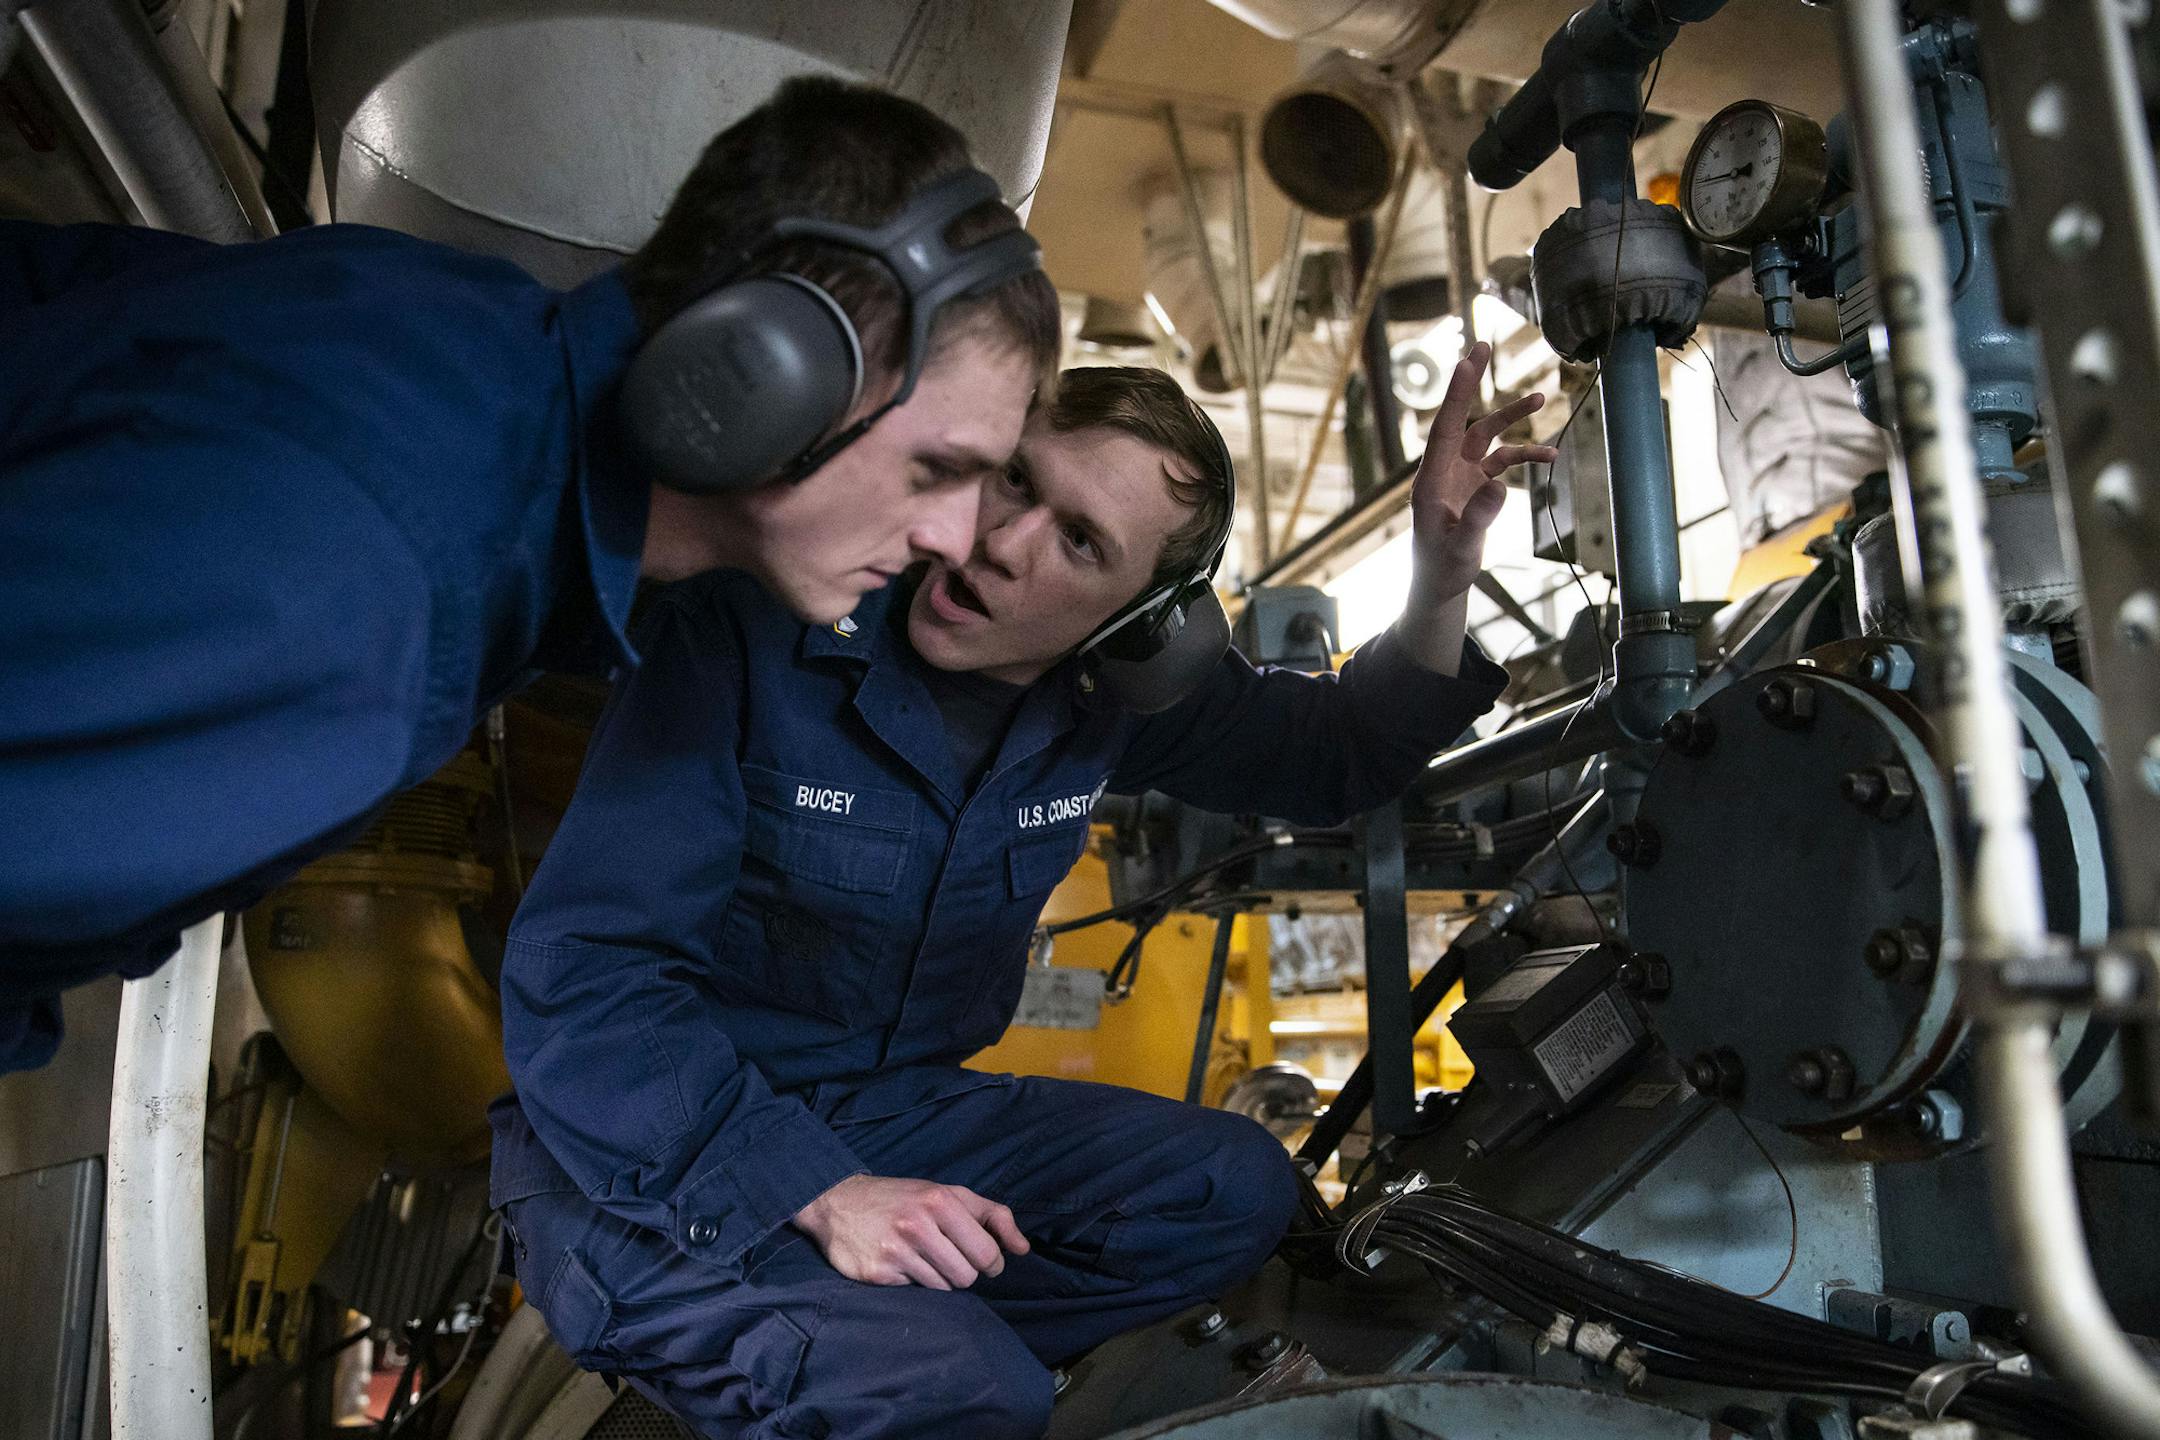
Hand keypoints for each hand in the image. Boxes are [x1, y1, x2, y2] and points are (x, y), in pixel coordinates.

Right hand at [793, 1174, 1029, 1289]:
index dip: (990, 1262)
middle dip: (963, 1272)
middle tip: (947, 1257)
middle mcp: (917, 1225)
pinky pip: (914, 1293)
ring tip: (922, 1258)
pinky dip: (912, 1282)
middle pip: (966, 1277)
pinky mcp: (876, 1274)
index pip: (987, 1254)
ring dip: (938, 1278)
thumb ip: (993, 1216)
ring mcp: (895, 1251)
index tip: (981, 1258)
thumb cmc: (904, 1198)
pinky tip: (900, 1263)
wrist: (838, 1202)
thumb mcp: (949, 1194)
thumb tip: (1024, 1249)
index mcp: (940, 1202)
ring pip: (942, 1288)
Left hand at [1393, 342, 1559, 674]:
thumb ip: (1478, 519)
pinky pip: (1501, 460)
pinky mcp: (1474, 484)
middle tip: (1482, 346)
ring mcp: (1458, 475)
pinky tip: (1551, 453)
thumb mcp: (1461, 549)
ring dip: (1511, 417)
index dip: (1455, 395)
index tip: (1465, 362)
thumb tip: (1499, 486)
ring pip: (1486, 436)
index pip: (1443, 429)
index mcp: (1431, 482)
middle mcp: (1443, 471)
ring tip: (1542, 397)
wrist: (1440, 585)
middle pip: (1460, 419)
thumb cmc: (1443, 569)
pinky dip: (1524, 454)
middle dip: (1471, 384)